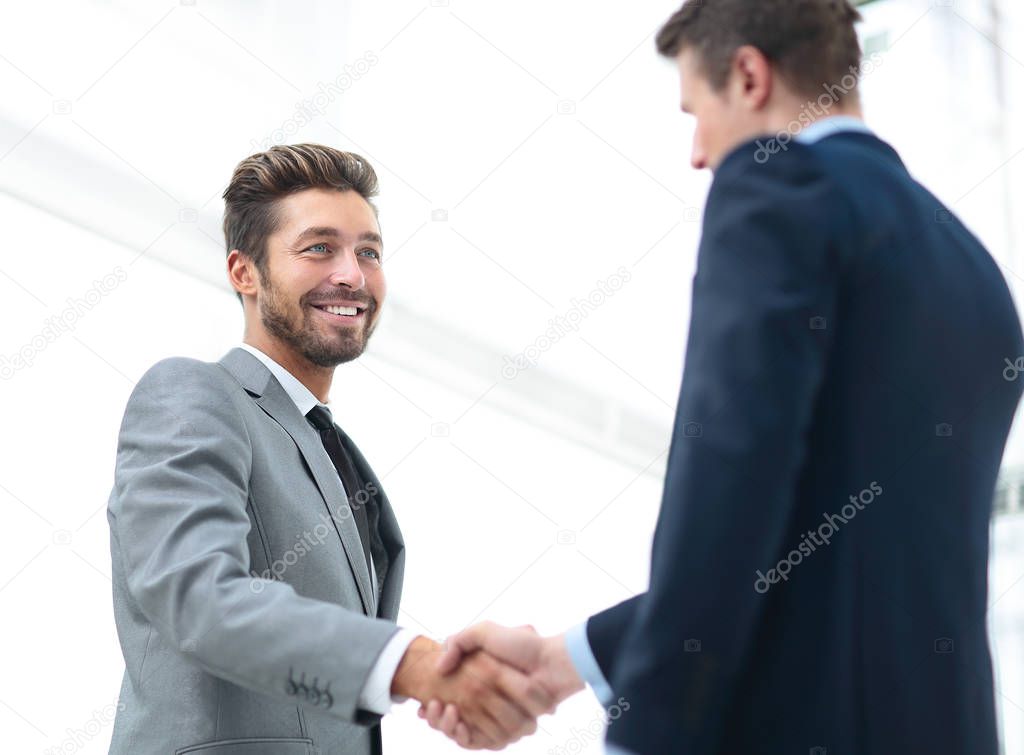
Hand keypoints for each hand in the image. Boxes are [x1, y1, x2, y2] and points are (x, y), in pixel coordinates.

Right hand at [419, 622, 584, 741]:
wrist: (551, 664)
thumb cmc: (522, 646)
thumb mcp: (485, 632)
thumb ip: (459, 642)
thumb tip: (439, 668)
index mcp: (480, 682)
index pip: (449, 698)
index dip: (432, 704)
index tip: (423, 702)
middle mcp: (486, 702)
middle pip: (452, 718)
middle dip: (436, 717)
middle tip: (426, 708)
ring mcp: (495, 717)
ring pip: (461, 731)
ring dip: (446, 725)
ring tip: (442, 711)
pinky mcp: (506, 730)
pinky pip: (479, 741)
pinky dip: (464, 736)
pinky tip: (457, 723)